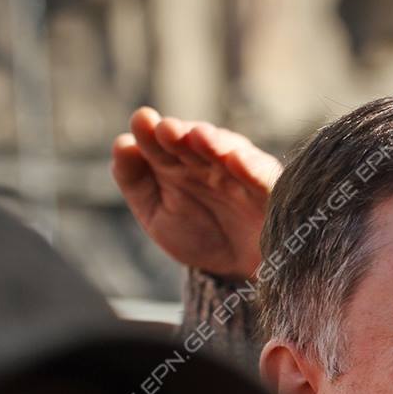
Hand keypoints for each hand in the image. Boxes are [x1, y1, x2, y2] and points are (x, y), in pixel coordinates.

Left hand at [111, 107, 280, 279]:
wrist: (240, 271)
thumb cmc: (198, 236)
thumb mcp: (156, 215)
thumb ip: (135, 181)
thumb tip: (122, 143)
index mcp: (178, 164)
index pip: (161, 142)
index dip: (150, 131)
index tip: (142, 121)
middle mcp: (209, 162)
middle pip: (193, 141)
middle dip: (180, 133)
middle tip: (166, 129)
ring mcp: (240, 174)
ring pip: (228, 151)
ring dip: (214, 142)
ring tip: (199, 137)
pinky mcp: (270, 191)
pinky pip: (261, 176)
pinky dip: (250, 166)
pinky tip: (235, 160)